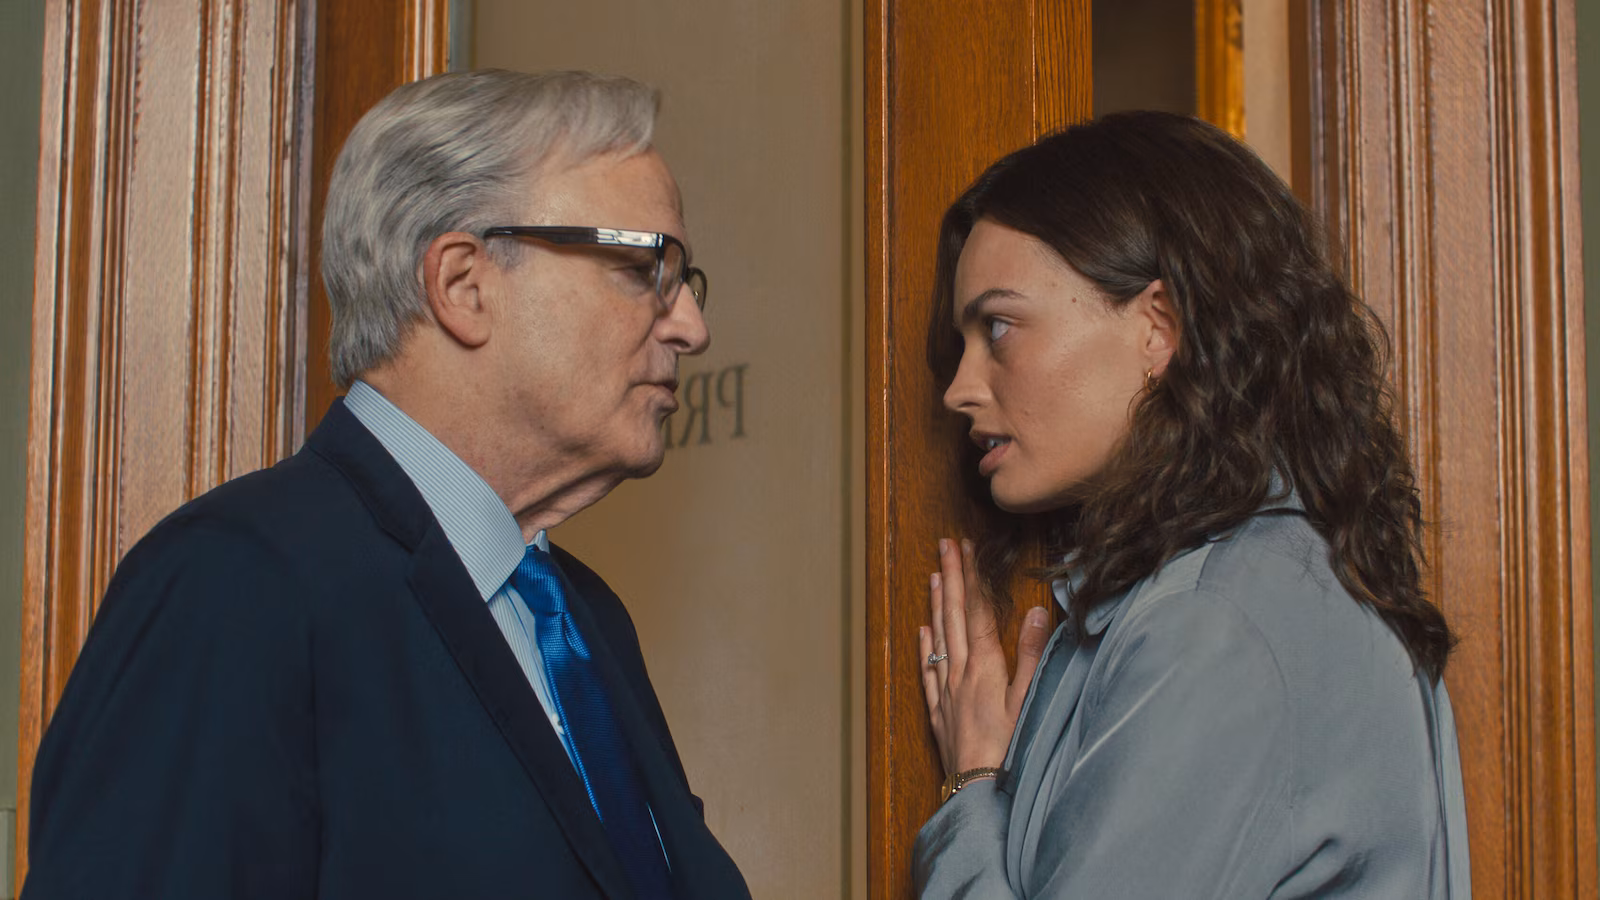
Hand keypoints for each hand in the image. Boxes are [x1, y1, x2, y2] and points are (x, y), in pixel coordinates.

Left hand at [919, 537, 1050, 774]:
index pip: (977, 611)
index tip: (966, 548)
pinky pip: (928, 669)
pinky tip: (923, 630)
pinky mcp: (939, 710)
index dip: (972, 577)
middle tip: (945, 545)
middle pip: (954, 615)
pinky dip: (926, 646)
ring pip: (939, 637)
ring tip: (934, 574)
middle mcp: (960, 673)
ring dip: (937, 602)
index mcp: (985, 667)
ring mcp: (946, 691)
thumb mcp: (1030, 701)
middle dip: (951, 576)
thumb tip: (1036, 612)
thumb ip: (1033, 655)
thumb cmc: (1010, 749)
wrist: (978, 791)